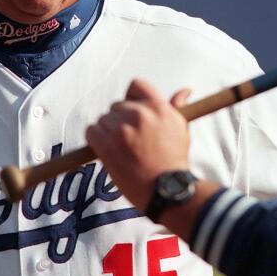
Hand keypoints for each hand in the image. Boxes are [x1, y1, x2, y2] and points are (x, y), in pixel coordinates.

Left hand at [86, 78, 191, 210]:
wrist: (166, 189)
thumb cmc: (174, 161)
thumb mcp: (181, 129)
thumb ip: (176, 108)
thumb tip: (184, 91)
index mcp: (159, 107)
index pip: (136, 85)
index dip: (131, 98)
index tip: (132, 112)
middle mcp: (140, 114)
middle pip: (116, 106)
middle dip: (120, 121)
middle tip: (130, 140)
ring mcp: (122, 129)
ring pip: (103, 119)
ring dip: (108, 132)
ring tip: (122, 150)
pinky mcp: (107, 145)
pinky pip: (91, 131)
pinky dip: (96, 140)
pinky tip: (107, 151)